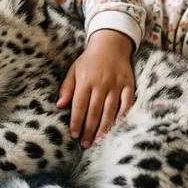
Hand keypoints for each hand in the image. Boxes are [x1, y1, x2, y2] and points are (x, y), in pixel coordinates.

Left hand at [56, 30, 134, 148]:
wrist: (110, 43)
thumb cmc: (89, 60)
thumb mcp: (74, 70)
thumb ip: (67, 88)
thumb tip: (59, 105)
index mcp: (85, 80)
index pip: (79, 105)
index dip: (76, 121)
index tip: (74, 135)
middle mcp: (101, 83)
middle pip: (94, 111)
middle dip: (89, 129)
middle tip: (85, 144)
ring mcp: (116, 84)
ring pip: (110, 110)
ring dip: (104, 127)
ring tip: (99, 141)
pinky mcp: (128, 84)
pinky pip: (127, 102)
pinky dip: (123, 115)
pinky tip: (118, 126)